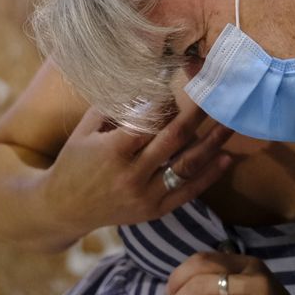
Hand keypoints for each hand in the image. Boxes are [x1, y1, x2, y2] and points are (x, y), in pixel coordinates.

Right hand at [39, 102, 233, 236]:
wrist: (63, 208)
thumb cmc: (74, 162)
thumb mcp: (85, 129)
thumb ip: (113, 107)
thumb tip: (145, 84)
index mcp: (112, 152)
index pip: (149, 121)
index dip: (166, 103)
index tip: (178, 88)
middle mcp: (131, 175)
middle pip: (173, 140)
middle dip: (197, 115)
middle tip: (215, 95)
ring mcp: (144, 196)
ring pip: (186, 167)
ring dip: (211, 144)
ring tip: (230, 124)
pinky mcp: (153, 211)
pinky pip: (187, 193)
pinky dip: (209, 176)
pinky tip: (226, 158)